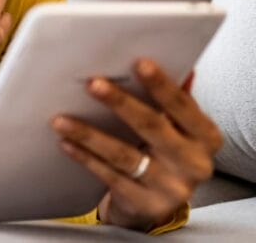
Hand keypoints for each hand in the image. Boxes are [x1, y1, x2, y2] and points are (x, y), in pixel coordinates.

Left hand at [51, 59, 222, 231]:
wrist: (155, 203)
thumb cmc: (162, 153)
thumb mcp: (175, 128)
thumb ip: (170, 98)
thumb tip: (167, 61)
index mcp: (205, 137)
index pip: (183, 106)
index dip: (162, 85)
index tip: (138, 62)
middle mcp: (194, 163)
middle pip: (153, 127)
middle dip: (121, 103)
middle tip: (92, 83)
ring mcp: (171, 187)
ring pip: (125, 155)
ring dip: (89, 134)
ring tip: (61, 118)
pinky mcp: (145, 205)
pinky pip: (110, 177)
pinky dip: (86, 158)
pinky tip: (66, 143)